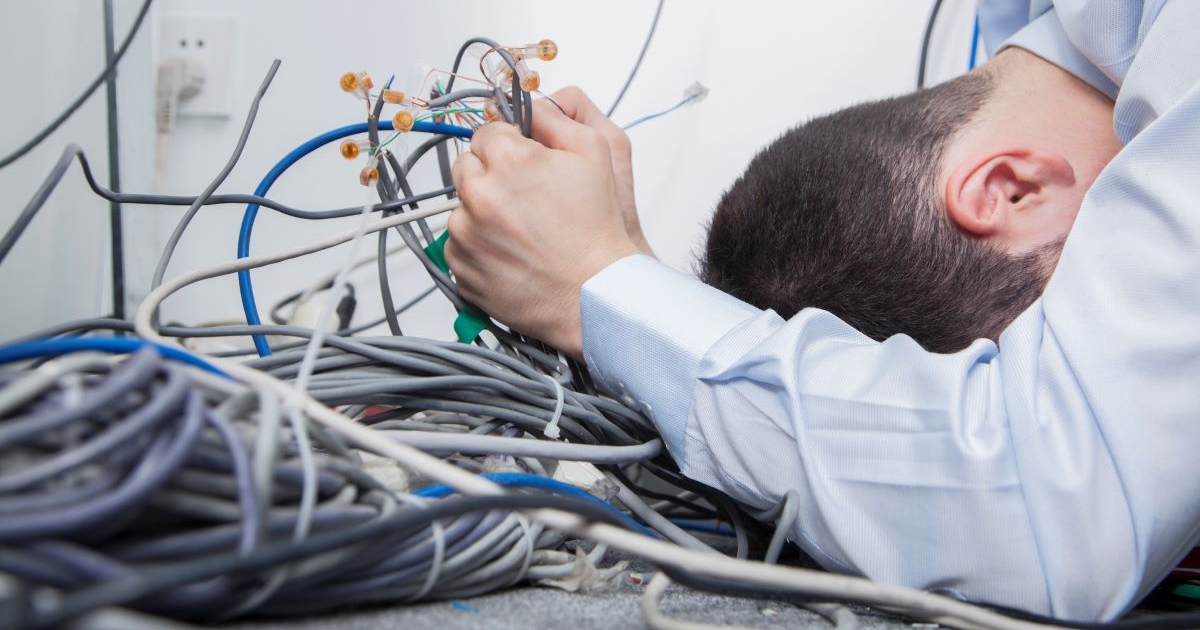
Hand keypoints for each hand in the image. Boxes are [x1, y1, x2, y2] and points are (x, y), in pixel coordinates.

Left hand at [446, 104, 641, 357]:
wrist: (595, 293)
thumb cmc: (597, 228)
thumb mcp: (595, 150)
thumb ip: (556, 116)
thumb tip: (529, 107)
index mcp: (507, 158)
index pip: (488, 132)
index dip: (511, 147)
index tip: (527, 165)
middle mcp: (478, 193)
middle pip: (468, 166)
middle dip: (492, 176)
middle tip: (526, 199)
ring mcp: (465, 233)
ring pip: (461, 207)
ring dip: (484, 212)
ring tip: (523, 231)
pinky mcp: (460, 266)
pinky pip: (459, 244)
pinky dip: (480, 246)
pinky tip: (513, 252)